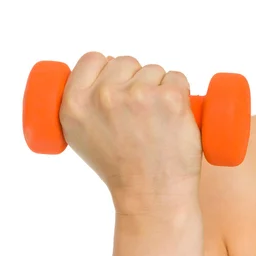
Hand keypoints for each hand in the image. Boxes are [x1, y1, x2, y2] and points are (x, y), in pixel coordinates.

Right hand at [59, 52, 201, 214]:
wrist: (151, 195)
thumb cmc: (121, 170)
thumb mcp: (81, 137)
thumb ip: (82, 105)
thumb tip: (100, 70)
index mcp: (74, 104)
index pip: (92, 59)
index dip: (107, 70)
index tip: (118, 88)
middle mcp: (103, 96)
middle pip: (125, 62)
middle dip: (135, 81)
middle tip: (140, 117)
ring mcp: (137, 95)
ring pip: (153, 70)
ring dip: (159, 89)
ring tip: (156, 123)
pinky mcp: (170, 98)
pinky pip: (178, 78)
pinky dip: (181, 94)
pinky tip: (175, 117)